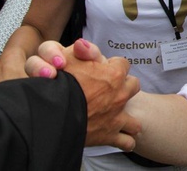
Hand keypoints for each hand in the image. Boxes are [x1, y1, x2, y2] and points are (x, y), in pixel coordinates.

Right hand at [25, 39, 141, 150]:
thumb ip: (83, 50)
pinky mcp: (109, 136)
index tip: (104, 69)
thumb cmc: (59, 83)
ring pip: (134, 116)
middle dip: (125, 87)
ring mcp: (117, 117)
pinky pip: (127, 141)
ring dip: (128, 118)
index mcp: (114, 74)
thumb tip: (84, 44)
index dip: (112, 66)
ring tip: (119, 117)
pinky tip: (123, 139)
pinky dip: (126, 140)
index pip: (122, 63)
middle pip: (133, 85)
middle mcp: (120, 94)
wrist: (52, 113)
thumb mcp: (68, 58)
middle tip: (112, 90)